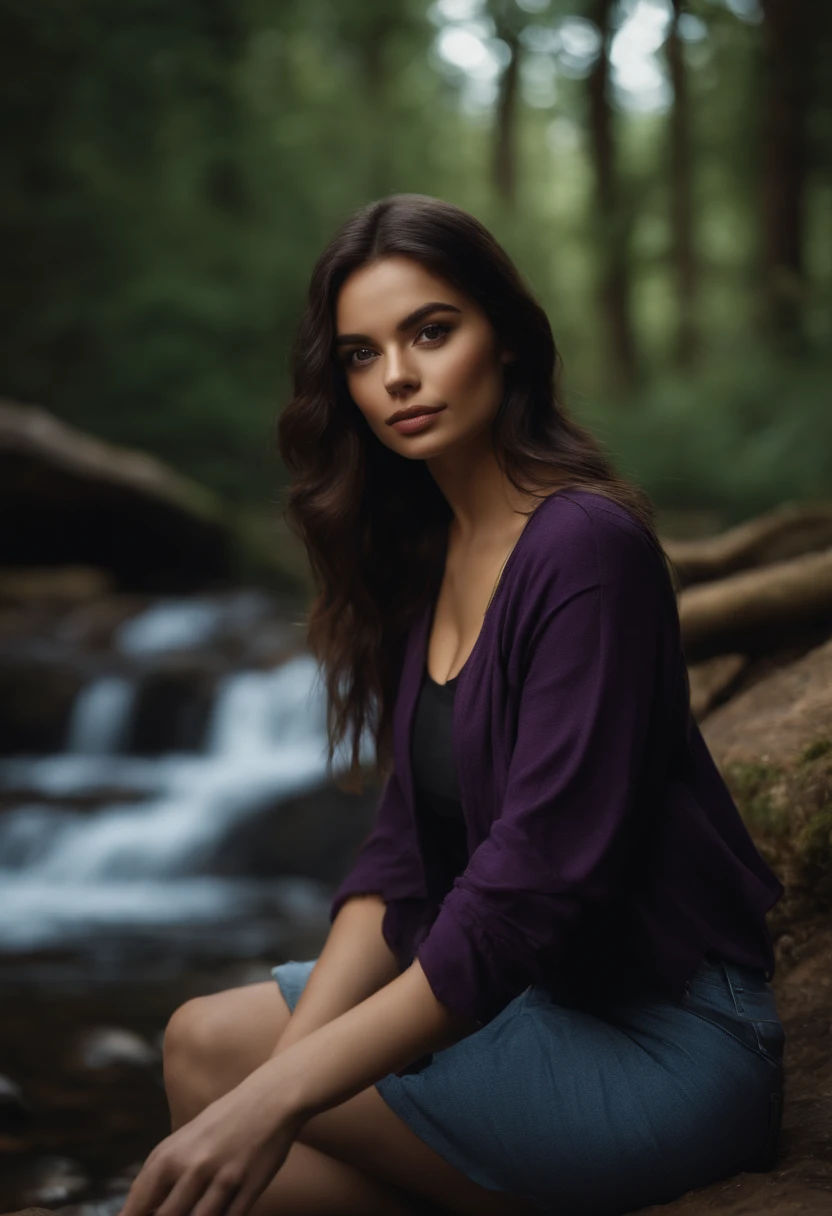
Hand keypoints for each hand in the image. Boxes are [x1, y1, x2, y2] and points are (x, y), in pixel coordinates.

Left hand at [119, 1062, 304, 1215]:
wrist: (271, 1097)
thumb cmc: (223, 1120)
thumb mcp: (184, 1140)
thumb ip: (162, 1173)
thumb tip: (140, 1210)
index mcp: (170, 1154)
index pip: (138, 1203)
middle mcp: (193, 1167)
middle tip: (170, 1214)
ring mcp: (222, 1178)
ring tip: (196, 1210)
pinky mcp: (249, 1187)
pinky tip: (219, 1212)